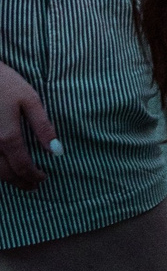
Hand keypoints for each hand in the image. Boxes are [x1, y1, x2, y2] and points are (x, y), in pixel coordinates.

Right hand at [0, 61, 55, 189]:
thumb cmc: (5, 84)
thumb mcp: (30, 101)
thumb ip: (43, 126)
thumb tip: (57, 151)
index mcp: (8, 137)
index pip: (23, 166)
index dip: (34, 175)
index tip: (43, 178)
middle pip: (6, 174)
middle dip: (21, 182)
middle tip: (33, 186)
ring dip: (6, 179)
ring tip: (20, 181)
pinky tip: (3, 169)